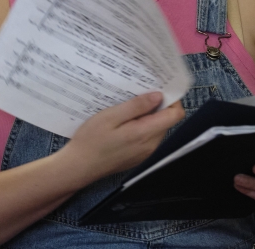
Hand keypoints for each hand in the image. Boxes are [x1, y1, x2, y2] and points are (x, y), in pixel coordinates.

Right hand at [61, 92, 184, 185]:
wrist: (79, 166)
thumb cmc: (92, 140)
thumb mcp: (111, 116)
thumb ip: (137, 106)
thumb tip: (159, 96)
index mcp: (146, 133)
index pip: (175, 115)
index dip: (171, 99)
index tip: (158, 88)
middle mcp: (151, 145)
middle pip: (167, 120)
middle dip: (157, 105)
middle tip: (138, 94)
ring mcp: (145, 153)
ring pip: (157, 128)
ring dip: (148, 116)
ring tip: (128, 107)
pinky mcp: (138, 156)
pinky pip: (148, 137)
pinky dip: (142, 126)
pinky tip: (124, 122)